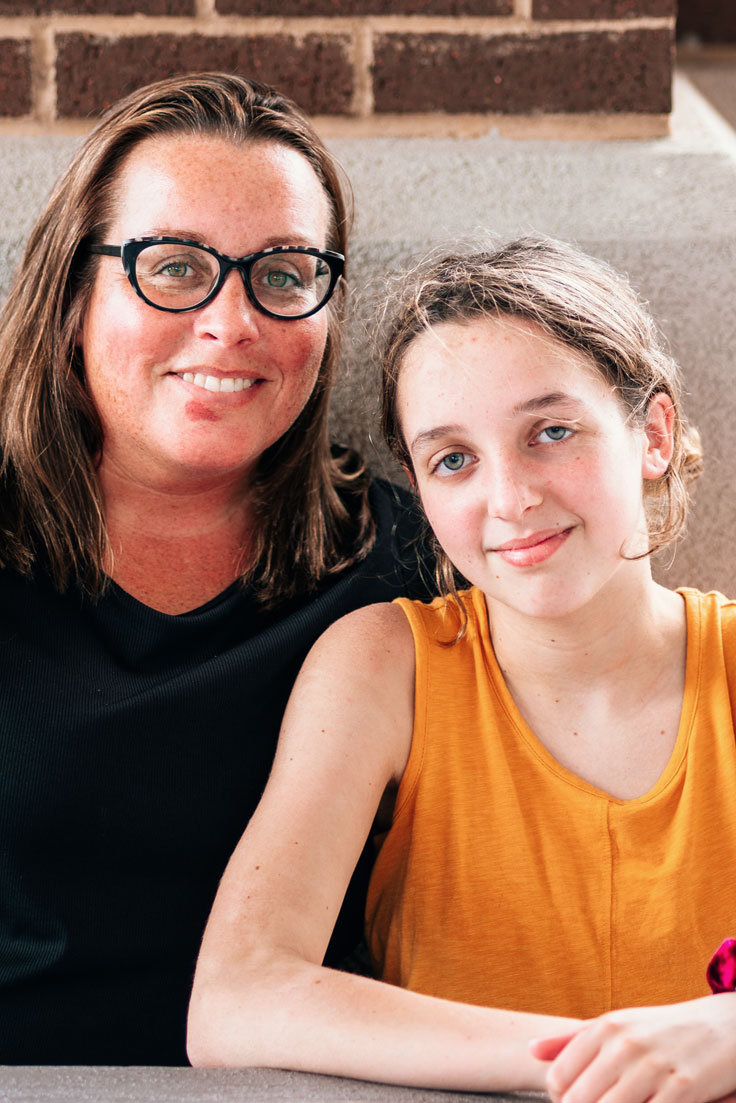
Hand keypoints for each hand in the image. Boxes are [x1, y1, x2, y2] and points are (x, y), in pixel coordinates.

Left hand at [529, 994, 735, 1102]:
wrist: (725, 1027)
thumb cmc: (663, 1030)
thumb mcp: (618, 1025)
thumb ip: (572, 1039)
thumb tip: (531, 1051)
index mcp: (605, 1027)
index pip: (559, 1077)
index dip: (559, 1101)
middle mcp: (625, 1044)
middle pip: (580, 1101)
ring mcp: (655, 1067)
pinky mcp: (684, 1088)